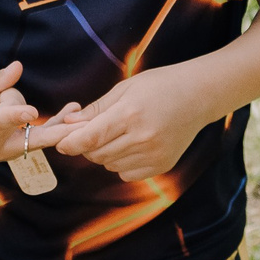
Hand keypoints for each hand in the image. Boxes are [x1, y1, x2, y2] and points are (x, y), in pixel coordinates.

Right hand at [0, 63, 42, 165]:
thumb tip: (18, 67)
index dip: (15, 115)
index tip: (32, 112)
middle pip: (16, 109)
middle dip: (8, 97)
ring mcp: (0, 155)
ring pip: (29, 122)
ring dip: (20, 112)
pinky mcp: (10, 157)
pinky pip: (38, 141)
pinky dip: (50, 131)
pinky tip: (60, 122)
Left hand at [46, 62, 208, 181]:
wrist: (198, 96)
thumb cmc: (159, 86)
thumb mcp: (125, 88)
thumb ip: (96, 109)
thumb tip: (68, 124)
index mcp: (130, 114)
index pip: (91, 137)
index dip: (71, 143)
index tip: (60, 144)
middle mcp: (142, 138)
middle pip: (98, 154)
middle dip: (87, 145)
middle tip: (93, 130)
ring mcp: (154, 154)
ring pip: (110, 165)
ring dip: (105, 154)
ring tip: (118, 134)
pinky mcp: (162, 165)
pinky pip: (127, 173)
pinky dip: (121, 163)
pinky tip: (132, 145)